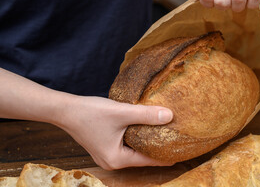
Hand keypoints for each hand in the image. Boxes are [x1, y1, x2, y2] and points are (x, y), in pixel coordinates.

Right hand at [58, 96, 173, 169]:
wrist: (65, 109)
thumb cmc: (91, 112)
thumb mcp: (122, 112)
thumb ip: (146, 115)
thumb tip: (169, 116)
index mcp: (117, 159)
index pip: (149, 160)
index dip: (166, 155)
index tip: (182, 151)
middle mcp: (112, 162)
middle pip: (142, 157)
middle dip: (158, 148)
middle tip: (176, 140)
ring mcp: (107, 156)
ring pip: (134, 150)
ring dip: (147, 142)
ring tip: (165, 134)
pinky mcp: (104, 147)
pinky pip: (126, 146)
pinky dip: (137, 138)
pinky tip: (145, 129)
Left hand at [187, 0, 259, 11]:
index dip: (208, 4)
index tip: (212, 2)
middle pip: (221, 1)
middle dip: (223, 7)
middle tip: (226, 3)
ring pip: (237, 1)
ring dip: (237, 7)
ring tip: (236, 2)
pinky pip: (254, 0)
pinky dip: (251, 5)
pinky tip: (248, 1)